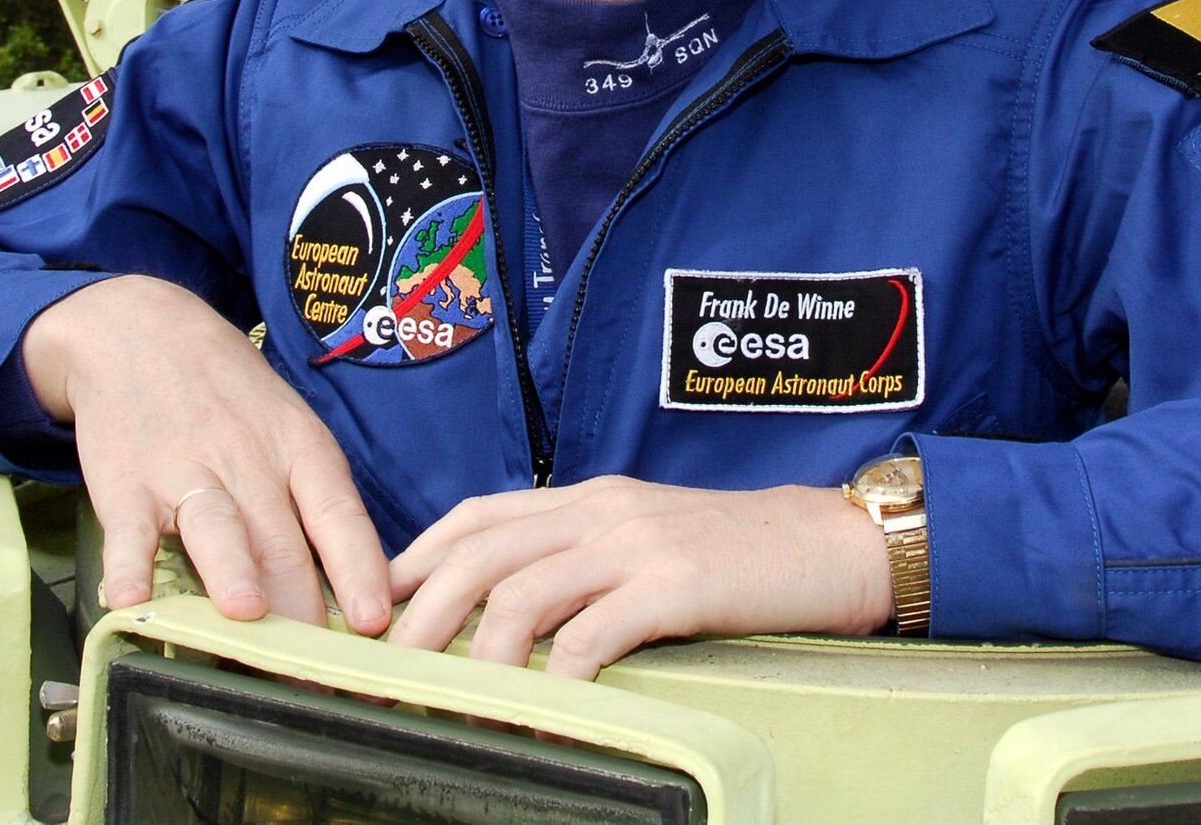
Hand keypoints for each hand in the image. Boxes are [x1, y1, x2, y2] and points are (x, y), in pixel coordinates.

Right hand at [22, 275, 389, 633]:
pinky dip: (129, 566)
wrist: (141, 330)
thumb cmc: (229, 392)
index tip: (373, 619)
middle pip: (281, 540)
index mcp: (298, 447)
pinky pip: (130, 529)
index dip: (357, 567)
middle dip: (300, 611)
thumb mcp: (287, 425)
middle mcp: (249, 460)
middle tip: (315, 670)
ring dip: (231, 572)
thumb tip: (356, 581)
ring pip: (216, 527)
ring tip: (244, 617)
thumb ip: (312, 498)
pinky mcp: (126, 482)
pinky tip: (130, 599)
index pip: (337, 512)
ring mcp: (186, 469)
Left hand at [387, 475, 892, 677]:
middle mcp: (601, 510)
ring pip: (523, 591)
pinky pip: (594, 631)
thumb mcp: (645, 540)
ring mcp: (637, 543)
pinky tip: (543, 704)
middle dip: (420, 612)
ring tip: (450, 704)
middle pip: (480, 553)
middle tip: (385, 670)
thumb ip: (582, 559)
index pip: (477, 516)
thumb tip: (511, 612)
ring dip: (475, 654)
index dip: (416, 559)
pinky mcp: (675, 584)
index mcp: (587, 497)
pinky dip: (557, 675)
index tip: (375, 610)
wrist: (825, 544)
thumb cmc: (735, 554)